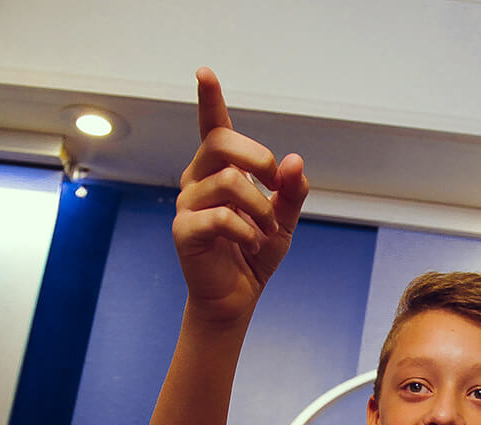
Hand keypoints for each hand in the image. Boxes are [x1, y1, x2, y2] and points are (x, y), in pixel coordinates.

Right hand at [172, 67, 308, 320]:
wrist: (236, 295)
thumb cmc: (255, 251)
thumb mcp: (284, 218)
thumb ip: (291, 189)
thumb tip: (295, 160)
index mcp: (220, 169)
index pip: (213, 126)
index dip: (209, 99)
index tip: (205, 72)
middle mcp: (198, 179)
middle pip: (222, 142)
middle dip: (260, 158)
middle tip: (278, 184)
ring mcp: (187, 204)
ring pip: (228, 181)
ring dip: (261, 207)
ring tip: (266, 231)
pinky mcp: (185, 230)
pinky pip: (220, 217)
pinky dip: (247, 231)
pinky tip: (252, 245)